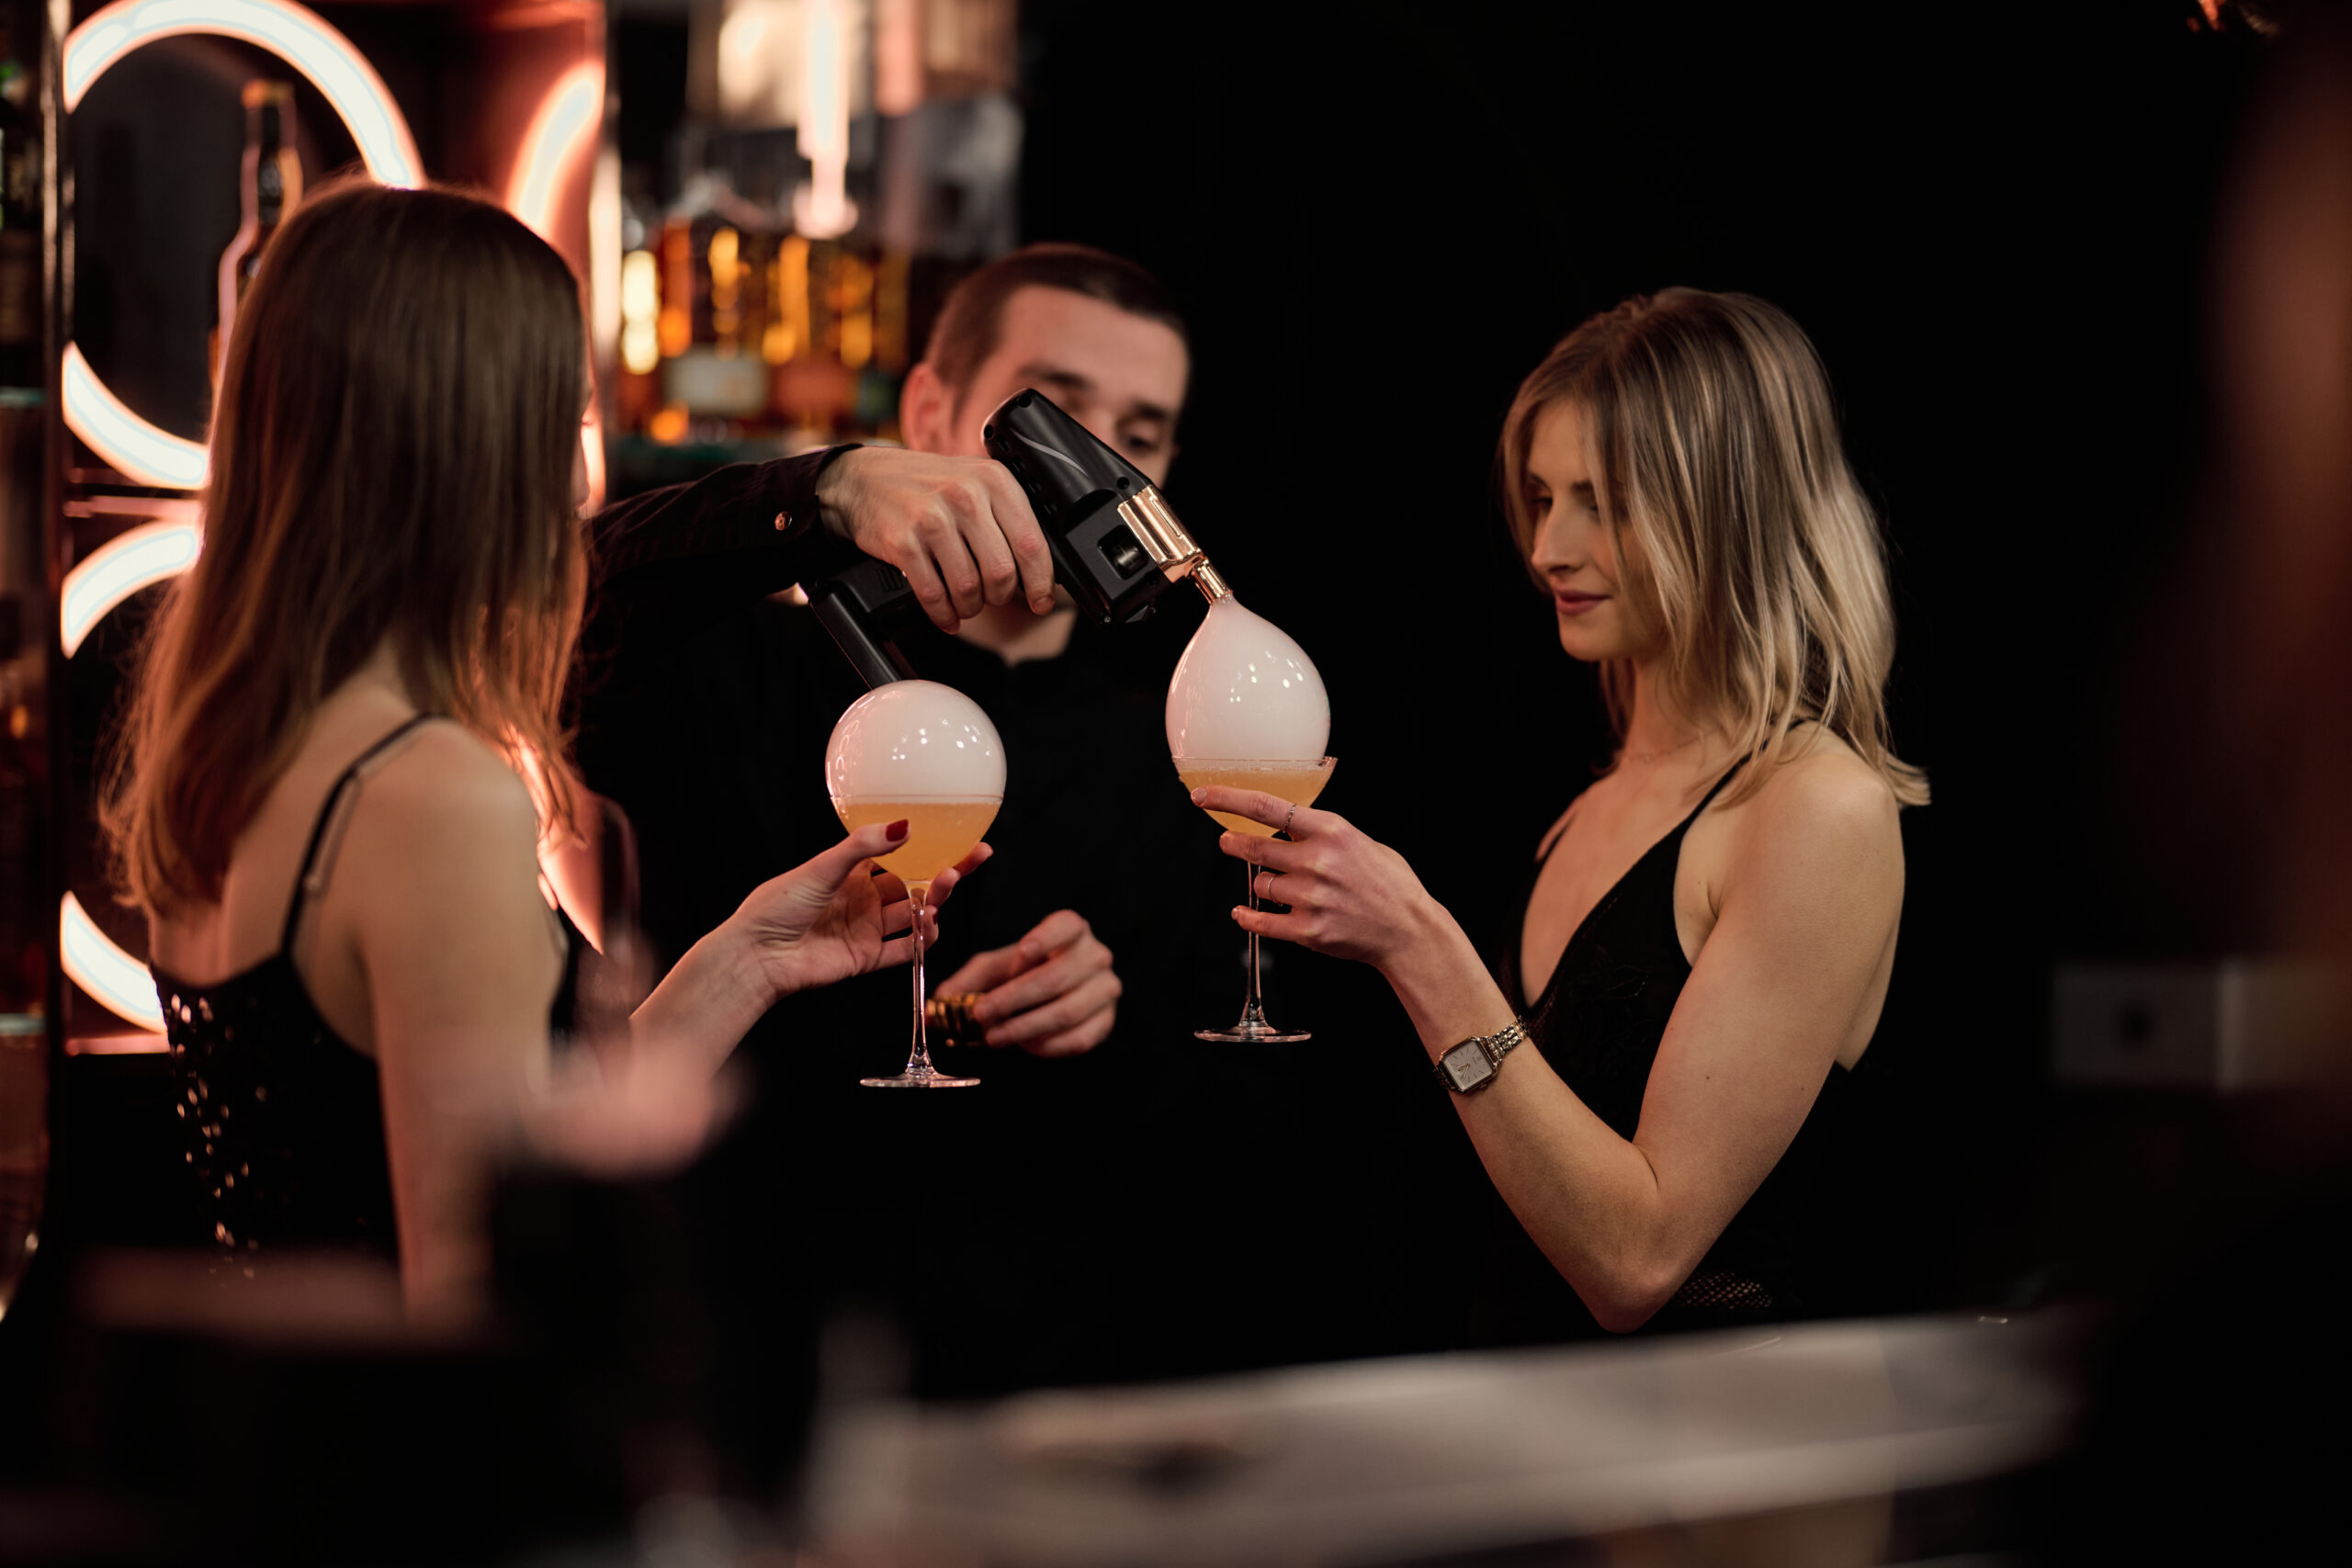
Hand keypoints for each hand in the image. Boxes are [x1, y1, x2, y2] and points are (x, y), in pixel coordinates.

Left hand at [735, 821, 991, 998]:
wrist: (756, 955)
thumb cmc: (777, 906)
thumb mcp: (821, 868)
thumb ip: (864, 849)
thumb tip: (904, 826)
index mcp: (851, 873)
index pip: (900, 856)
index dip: (930, 847)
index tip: (961, 838)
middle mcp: (863, 900)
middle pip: (914, 885)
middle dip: (943, 876)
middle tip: (967, 863)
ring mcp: (866, 930)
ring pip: (912, 916)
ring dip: (932, 906)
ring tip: (938, 897)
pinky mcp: (865, 958)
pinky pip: (903, 950)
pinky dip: (920, 942)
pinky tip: (930, 929)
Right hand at [815, 448, 1057, 629]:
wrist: (863, 479)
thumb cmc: (925, 487)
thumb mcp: (974, 484)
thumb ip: (1006, 519)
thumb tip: (1039, 571)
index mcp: (993, 481)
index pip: (1032, 543)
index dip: (1041, 582)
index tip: (1040, 601)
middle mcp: (965, 496)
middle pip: (1002, 573)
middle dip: (1000, 596)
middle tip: (992, 597)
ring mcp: (932, 519)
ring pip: (968, 588)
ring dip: (970, 607)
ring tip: (965, 604)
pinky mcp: (903, 542)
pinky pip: (934, 595)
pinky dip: (943, 614)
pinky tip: (946, 615)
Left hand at [930, 909, 1120, 1056]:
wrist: (1055, 996)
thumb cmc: (1022, 975)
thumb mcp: (993, 970)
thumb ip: (965, 983)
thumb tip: (935, 1008)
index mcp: (1072, 930)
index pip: (1066, 926)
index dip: (1045, 938)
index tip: (1020, 954)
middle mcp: (1095, 955)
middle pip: (1059, 976)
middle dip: (1015, 998)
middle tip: (982, 1014)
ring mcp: (1106, 989)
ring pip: (1068, 1010)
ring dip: (1026, 1027)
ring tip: (994, 1037)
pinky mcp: (1107, 1021)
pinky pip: (1080, 1038)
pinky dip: (1047, 1045)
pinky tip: (1023, 1046)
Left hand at [1190, 786, 1437, 970]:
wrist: (1408, 930)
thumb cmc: (1387, 882)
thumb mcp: (1359, 840)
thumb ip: (1321, 832)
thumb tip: (1282, 821)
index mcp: (1331, 831)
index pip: (1266, 807)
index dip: (1227, 799)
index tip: (1202, 795)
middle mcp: (1317, 861)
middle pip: (1254, 847)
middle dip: (1234, 844)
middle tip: (1228, 842)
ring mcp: (1311, 897)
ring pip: (1261, 885)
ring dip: (1264, 884)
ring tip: (1286, 888)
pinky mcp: (1308, 931)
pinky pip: (1261, 921)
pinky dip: (1248, 917)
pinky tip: (1244, 913)